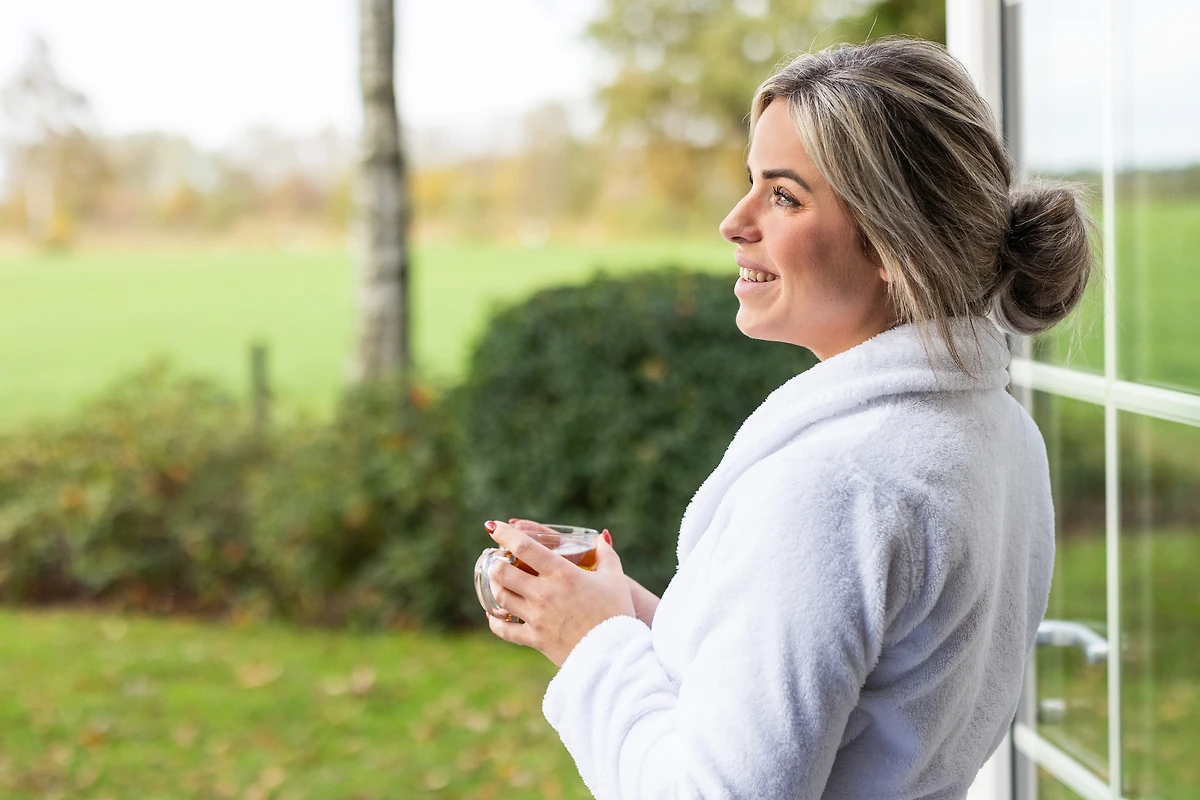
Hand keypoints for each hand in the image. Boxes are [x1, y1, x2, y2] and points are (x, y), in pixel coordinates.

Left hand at [484, 520, 635, 667]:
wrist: (616, 653)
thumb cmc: (617, 612)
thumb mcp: (615, 578)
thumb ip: (606, 554)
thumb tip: (602, 537)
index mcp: (562, 573)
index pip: (524, 547)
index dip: (504, 534)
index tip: (493, 527)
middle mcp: (544, 593)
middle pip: (503, 572)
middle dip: (496, 562)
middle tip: (497, 559)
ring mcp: (537, 617)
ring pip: (500, 597)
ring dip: (495, 586)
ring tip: (497, 581)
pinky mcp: (535, 639)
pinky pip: (505, 630)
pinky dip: (495, 621)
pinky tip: (494, 615)